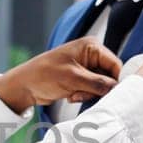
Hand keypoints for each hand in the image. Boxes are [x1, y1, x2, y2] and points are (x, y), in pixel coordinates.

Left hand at [0, 38, 121, 112]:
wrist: (24, 86)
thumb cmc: (44, 74)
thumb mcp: (73, 78)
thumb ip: (98, 83)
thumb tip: (117, 88)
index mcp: (91, 47)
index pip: (115, 64)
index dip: (117, 80)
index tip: (116, 94)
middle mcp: (90, 55)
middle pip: (109, 76)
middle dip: (99, 89)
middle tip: (84, 93)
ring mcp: (86, 68)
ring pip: (101, 86)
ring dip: (89, 94)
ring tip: (74, 94)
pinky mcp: (81, 79)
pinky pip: (92, 90)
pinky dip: (83, 95)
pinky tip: (71, 95)